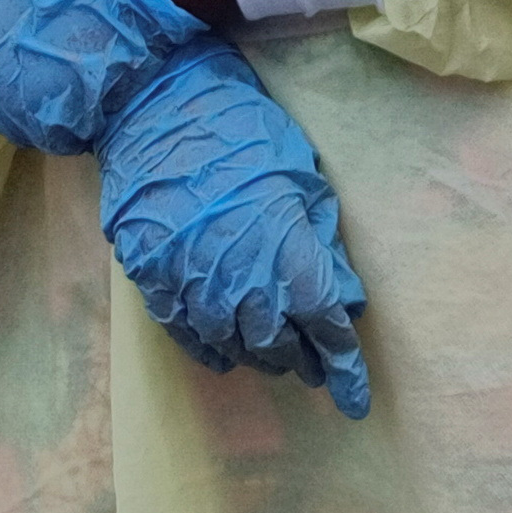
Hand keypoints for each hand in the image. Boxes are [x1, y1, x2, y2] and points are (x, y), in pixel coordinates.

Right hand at [96, 40, 369, 418]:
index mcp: (289, 254)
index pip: (327, 328)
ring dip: (260, 357)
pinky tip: (225, 353)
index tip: (355, 401)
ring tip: (273, 357)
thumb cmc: (240, 132)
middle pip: (281, 346)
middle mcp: (243, 284)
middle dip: (303, 360)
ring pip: (235, 348)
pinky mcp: (155, 283)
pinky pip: (189, 336)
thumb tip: (345, 296)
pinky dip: (213, 351)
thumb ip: (321, 244)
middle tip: (314, 365)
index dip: (345, 369)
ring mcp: (194, 288)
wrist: (155, 111)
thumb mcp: (301, 179)